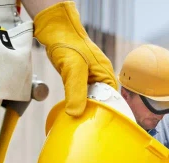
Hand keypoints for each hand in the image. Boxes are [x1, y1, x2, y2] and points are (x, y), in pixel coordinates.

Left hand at [32, 1, 117, 116]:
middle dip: (94, 112)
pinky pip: (82, 94)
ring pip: (91, 98)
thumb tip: (75, 114)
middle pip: (102, 101)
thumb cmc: (69, 46)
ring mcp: (90, 77)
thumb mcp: (73, 71)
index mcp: (107, 76)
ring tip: (79, 120)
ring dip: (84, 107)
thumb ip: (75, 92)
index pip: (112, 100)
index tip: (98, 125)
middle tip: (86, 125)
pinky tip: (72, 108)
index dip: (106, 112)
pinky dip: (77, 101)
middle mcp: (101, 77)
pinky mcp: (80, 78)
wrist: (56, 30)